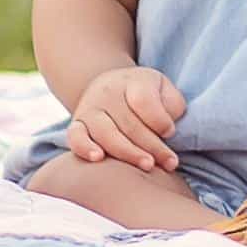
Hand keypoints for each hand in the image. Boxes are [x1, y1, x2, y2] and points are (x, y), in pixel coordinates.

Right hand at [67, 65, 185, 171]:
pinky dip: (84, 148)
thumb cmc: (144, 94)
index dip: (159, 119)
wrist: (110, 87)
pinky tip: (98, 158)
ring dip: (128, 152)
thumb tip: (166, 129)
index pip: (144, 100)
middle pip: (129, 123)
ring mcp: (90, 108)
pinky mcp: (76, 125)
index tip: (171, 132)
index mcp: (132, 81)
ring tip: (148, 165)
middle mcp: (108, 92)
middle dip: (152, 146)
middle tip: (169, 163)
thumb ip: (171, 105)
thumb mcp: (163, 90)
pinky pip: (75, 137)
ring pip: (106, 133)